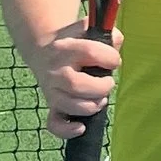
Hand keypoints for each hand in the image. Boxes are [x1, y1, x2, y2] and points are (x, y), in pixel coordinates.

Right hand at [28, 19, 120, 139]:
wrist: (44, 51)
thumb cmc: (74, 42)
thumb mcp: (86, 31)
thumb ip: (106, 34)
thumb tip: (116, 41)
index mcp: (66, 48)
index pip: (90, 53)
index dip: (110, 58)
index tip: (114, 60)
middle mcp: (56, 70)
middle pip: (76, 84)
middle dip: (101, 87)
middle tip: (108, 82)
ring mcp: (52, 90)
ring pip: (69, 105)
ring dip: (91, 106)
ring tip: (100, 100)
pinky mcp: (52, 106)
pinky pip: (54, 124)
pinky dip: (68, 130)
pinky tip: (82, 127)